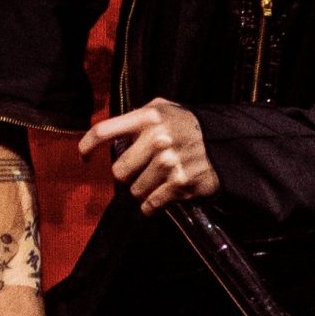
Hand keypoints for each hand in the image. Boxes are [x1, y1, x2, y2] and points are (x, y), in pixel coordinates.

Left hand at [80, 98, 218, 214]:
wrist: (231, 144)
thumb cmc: (192, 127)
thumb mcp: (168, 110)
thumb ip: (139, 115)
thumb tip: (111, 131)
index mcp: (150, 117)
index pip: (104, 131)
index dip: (86, 146)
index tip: (83, 157)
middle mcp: (158, 139)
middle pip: (118, 171)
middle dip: (129, 174)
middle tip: (144, 170)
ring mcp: (169, 163)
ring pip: (134, 191)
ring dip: (145, 189)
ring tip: (162, 180)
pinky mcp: (180, 185)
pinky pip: (150, 205)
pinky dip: (154, 205)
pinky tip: (166, 194)